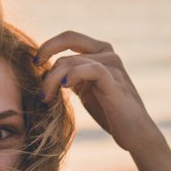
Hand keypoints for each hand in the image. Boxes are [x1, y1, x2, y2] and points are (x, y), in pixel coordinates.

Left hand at [36, 31, 159, 154]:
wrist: (135, 133)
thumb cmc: (108, 112)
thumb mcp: (85, 89)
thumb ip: (71, 76)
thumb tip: (45, 70)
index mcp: (100, 52)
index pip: (70, 37)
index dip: (48, 46)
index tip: (36, 63)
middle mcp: (108, 54)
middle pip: (68, 48)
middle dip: (48, 67)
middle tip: (41, 92)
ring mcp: (113, 66)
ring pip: (73, 61)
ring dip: (53, 80)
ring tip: (46, 99)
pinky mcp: (115, 82)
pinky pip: (91, 69)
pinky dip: (74, 75)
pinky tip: (64, 87)